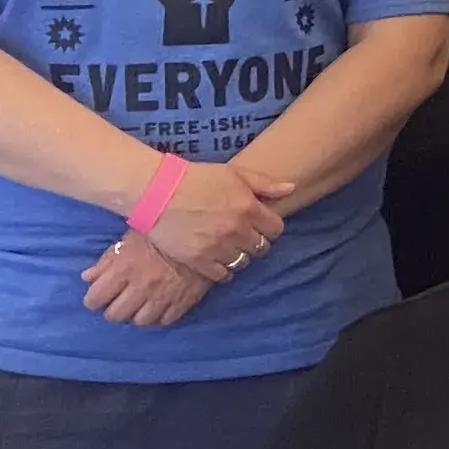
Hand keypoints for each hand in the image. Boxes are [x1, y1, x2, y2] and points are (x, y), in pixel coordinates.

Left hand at [81, 232, 212, 326]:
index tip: (96, 297)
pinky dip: (160, 316)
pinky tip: (159, 306)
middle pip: (115, 315)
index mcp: (124, 269)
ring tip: (139, 305)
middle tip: (117, 302)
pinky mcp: (183, 302)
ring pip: (140, 321)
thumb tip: (87, 277)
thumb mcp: (130, 238)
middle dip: (113, 310)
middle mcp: (141, 287)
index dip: (92, 300)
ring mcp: (163, 297)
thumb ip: (107, 259)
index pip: (96, 298)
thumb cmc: (162, 230)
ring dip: (136, 315)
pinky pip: (165, 321)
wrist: (204, 231)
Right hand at [146, 160, 287, 278]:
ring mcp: (219, 247)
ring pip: (243, 262)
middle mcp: (237, 230)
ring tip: (229, 248)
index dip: (269, 228)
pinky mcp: (200, 260)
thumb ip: (264, 183)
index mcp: (248, 207)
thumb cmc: (195, 178)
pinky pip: (222, 275)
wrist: (157, 191)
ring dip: (239, 256)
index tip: (260, 226)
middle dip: (255, 242)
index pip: (276, 229)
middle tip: (243, 237)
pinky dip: (222, 271)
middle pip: (261, 247)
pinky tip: (216, 261)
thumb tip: (291, 188)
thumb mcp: (232, 173)